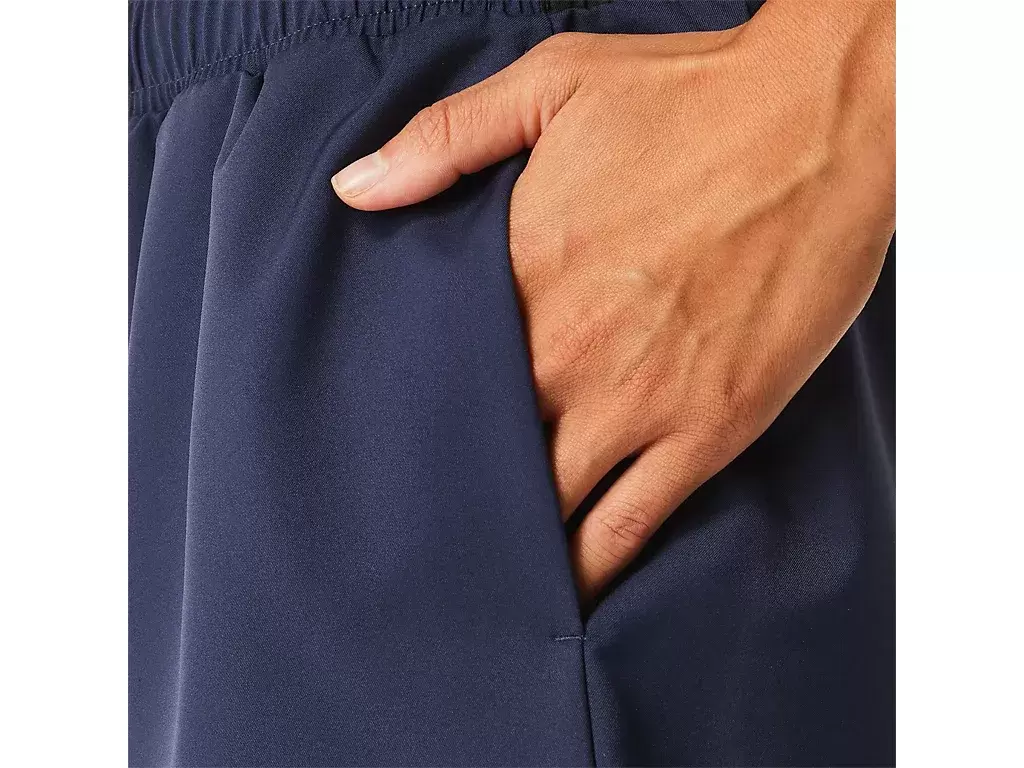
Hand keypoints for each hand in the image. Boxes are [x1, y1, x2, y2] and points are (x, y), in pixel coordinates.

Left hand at [331, 0, 894, 602]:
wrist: (825, 120)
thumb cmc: (693, 96)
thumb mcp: (553, 84)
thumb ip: (444, 140)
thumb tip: (355, 188)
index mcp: (522, 270)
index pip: (433, 371)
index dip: (403, 414)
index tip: (376, 443)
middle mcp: (569, 349)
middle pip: (481, 449)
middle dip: (447, 489)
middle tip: (412, 526)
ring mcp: (640, 399)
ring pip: (548, 504)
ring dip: (508, 540)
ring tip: (471, 575)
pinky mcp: (709, 428)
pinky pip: (632, 523)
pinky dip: (592, 565)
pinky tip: (563, 589)